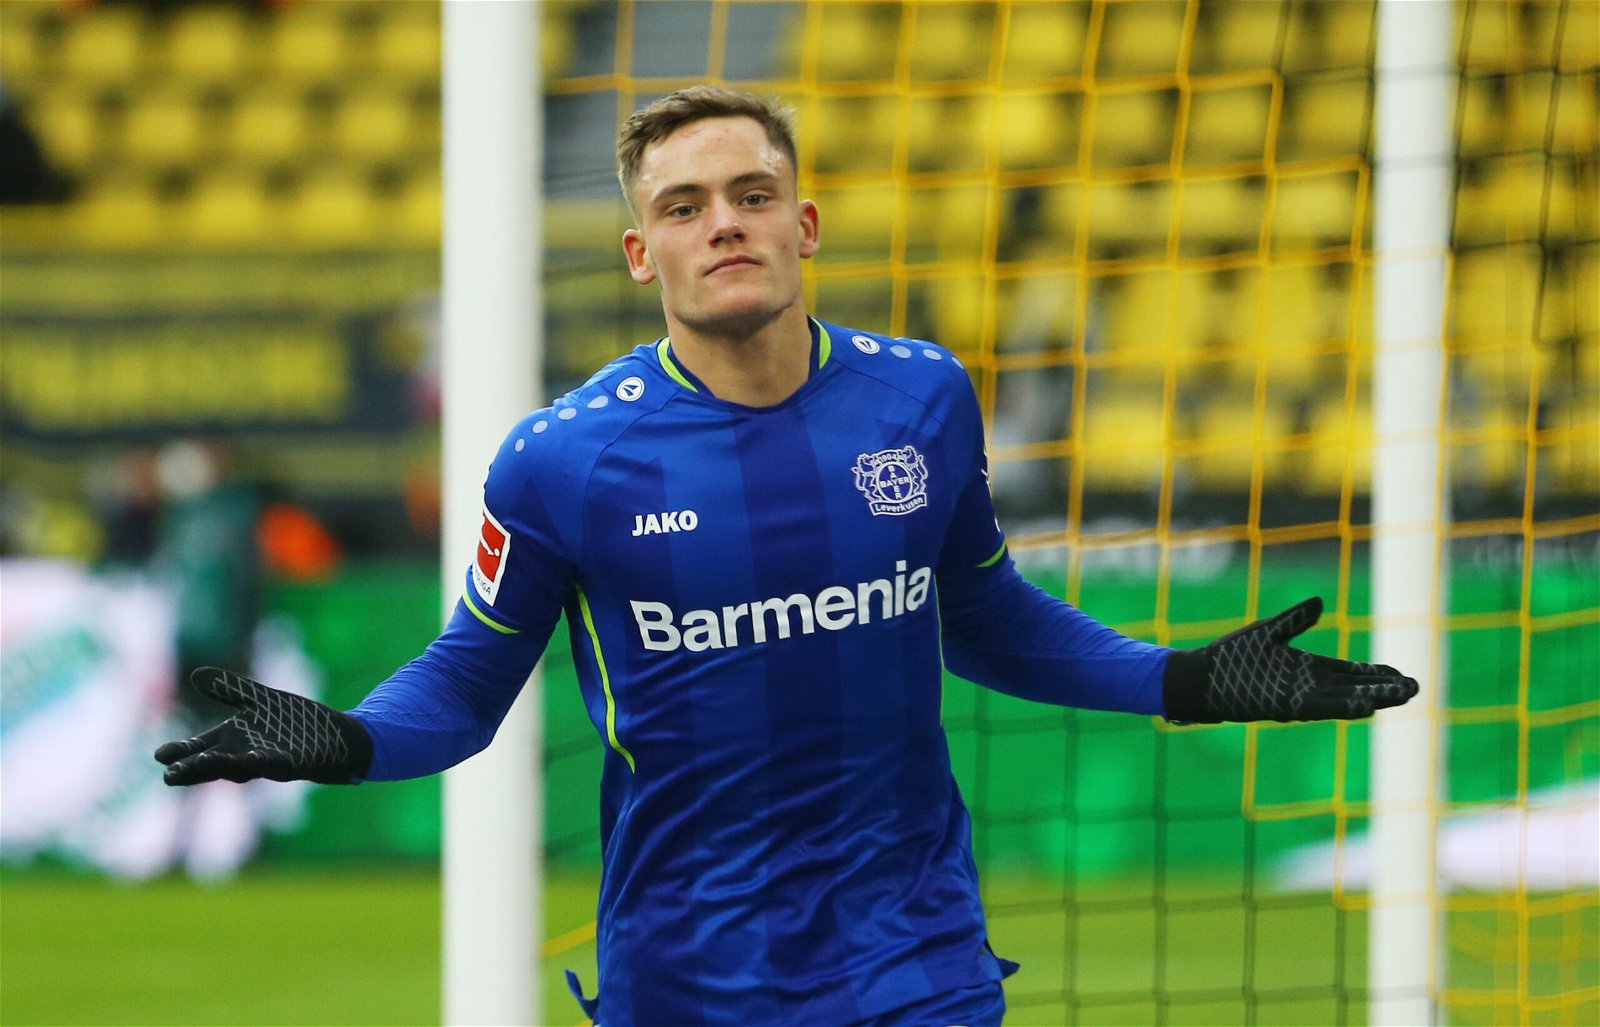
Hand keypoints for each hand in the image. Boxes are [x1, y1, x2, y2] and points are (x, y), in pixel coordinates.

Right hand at [155, 668, 372, 784]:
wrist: (337, 736)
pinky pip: (278, 765)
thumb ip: (230, 689)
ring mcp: (270, 762)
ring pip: (243, 768)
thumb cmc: (295, 721)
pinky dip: (266, 762)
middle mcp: (246, 755)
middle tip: (170, 775)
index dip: (181, 753)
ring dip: (225, 767)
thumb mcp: (260, 700)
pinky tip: (255, 757)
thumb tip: (194, 674)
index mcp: (233, 740)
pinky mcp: (296, 764)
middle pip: (215, 764)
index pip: (200, 748)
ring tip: (205, 763)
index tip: (159, 756)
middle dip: (194, 769)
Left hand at [1162, 597, 1418, 722]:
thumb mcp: (1268, 633)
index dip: (1376, 675)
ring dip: (1373, 698)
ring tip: (1404, 696)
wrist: (1199, 678)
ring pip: (1345, 700)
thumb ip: (1295, 620)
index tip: (1403, 675)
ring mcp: (1298, 698)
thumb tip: (1320, 602)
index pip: (1350, 673)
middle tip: (1416, 688)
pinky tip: (1366, 705)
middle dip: (1384, 689)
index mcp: (1307, 669)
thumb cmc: (1230, 658)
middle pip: (1355, 688)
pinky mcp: (1285, 707)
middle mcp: (1308, 686)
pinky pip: (1321, 708)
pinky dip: (1344, 707)